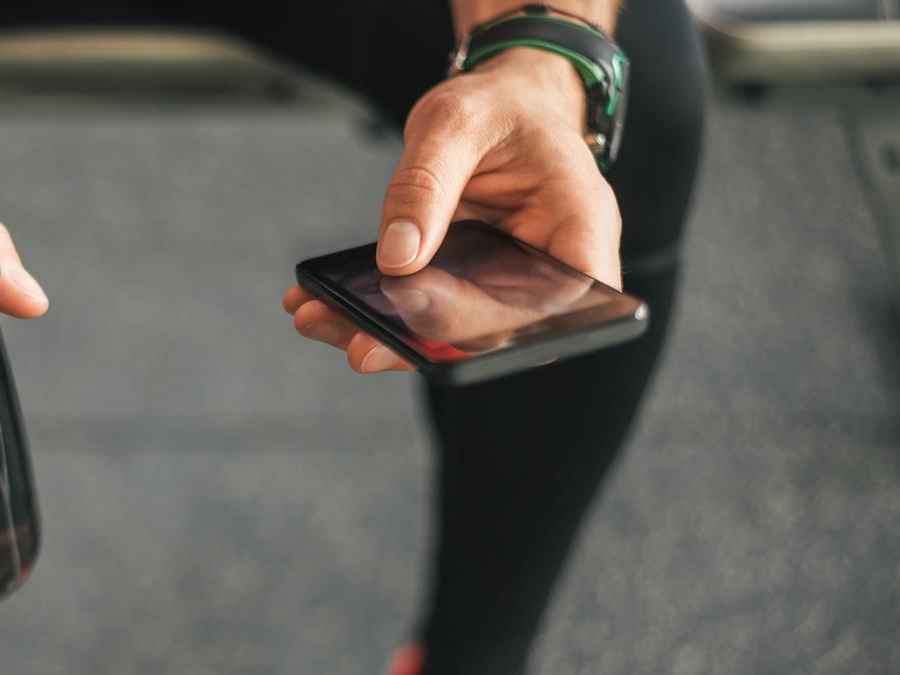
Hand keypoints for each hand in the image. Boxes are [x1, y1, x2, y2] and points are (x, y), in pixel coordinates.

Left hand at [285, 48, 621, 372]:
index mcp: (579, 224)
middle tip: (356, 343)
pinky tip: (321, 308)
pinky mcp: (469, 290)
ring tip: (320, 322)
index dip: (492, 319)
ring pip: (454, 336)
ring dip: (385, 337)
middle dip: (421, 342)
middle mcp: (552, 269)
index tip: (421, 314)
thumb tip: (397, 257)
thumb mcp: (457, 121)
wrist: (502, 106)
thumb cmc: (500, 107)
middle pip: (498, 332)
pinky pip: (426, 314)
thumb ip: (426, 184)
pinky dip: (373, 314)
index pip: (557, 299)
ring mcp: (509, 286)